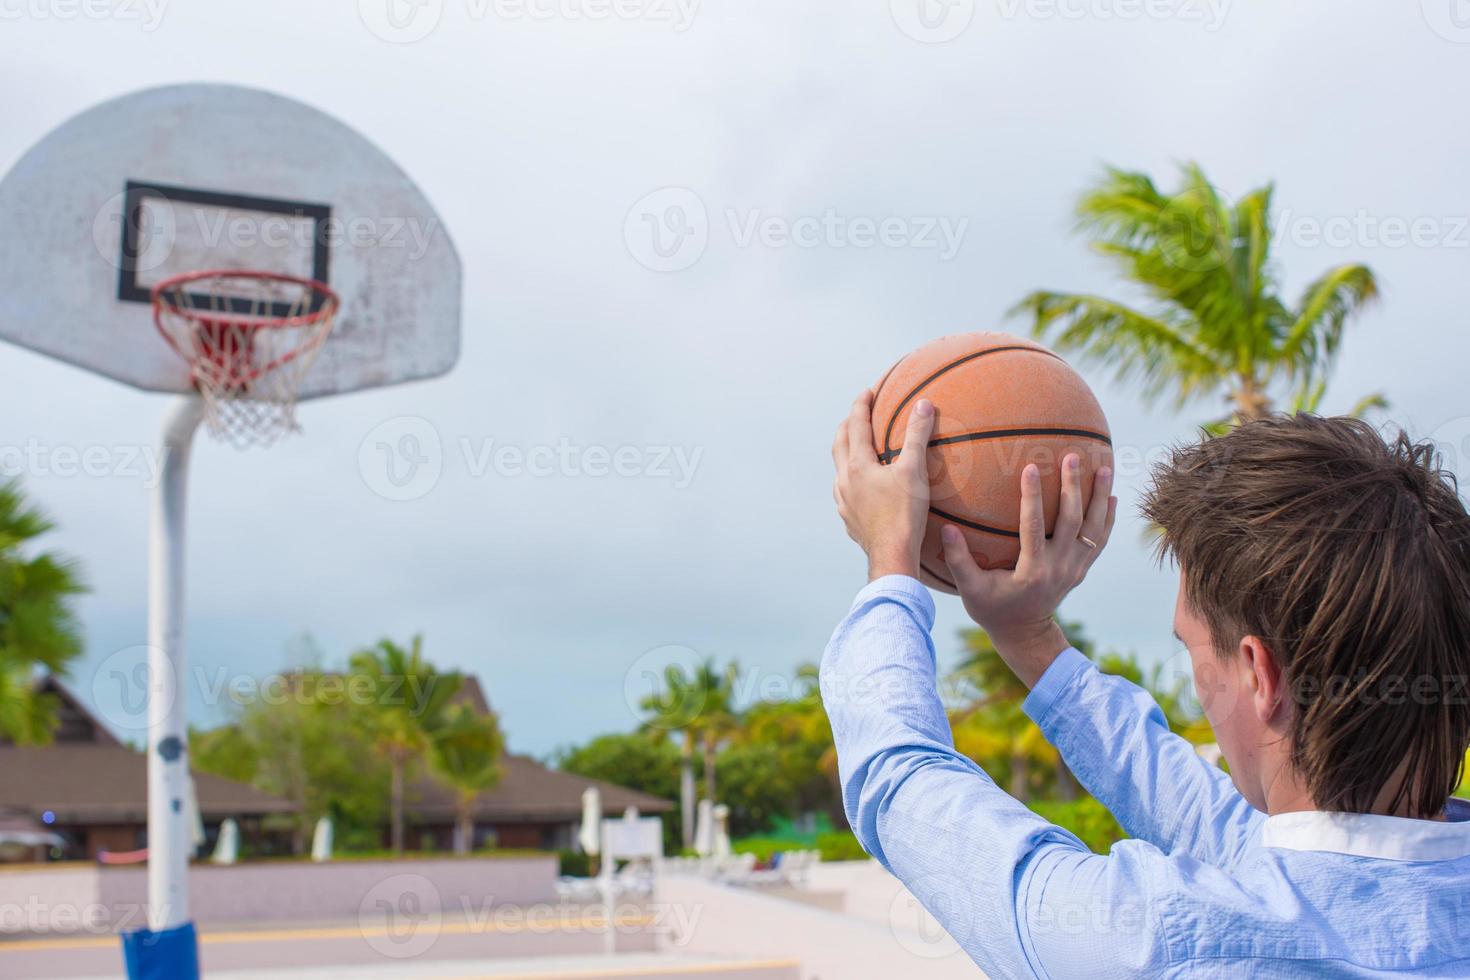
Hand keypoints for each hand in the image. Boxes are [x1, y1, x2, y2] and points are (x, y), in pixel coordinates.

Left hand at [832, 390, 935, 581]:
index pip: (855, 424)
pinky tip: (864, 486)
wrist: (893, 556)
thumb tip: (924, 404)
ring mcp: (843, 502)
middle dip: (848, 425)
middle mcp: (843, 481)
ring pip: (839, 469)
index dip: (861, 404)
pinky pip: (845, 492)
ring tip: (860, 448)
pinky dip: (852, 479)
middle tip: (859, 414)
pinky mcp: (848, 520)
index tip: (867, 391)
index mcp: (857, 465)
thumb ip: (917, 435)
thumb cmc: (905, 514)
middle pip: (839, 444)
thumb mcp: (914, 470)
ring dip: (847, 453)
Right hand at [940, 454, 1115, 686]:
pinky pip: (1100, 540)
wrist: (1024, 634)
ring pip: (1093, 528)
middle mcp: (1059, 567)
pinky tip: (1112, 497)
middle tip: (1072, 455)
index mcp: (1032, 571)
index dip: (1032, 497)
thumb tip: (946, 529)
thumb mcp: (970, 590)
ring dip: (1100, 496)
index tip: (1031, 468)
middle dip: (1073, 486)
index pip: (1034, 527)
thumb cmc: (992, 609)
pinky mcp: (1081, 569)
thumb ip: (958, 559)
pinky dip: (1108, 518)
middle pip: (1072, 521)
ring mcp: (1074, 568)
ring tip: (1105, 467)